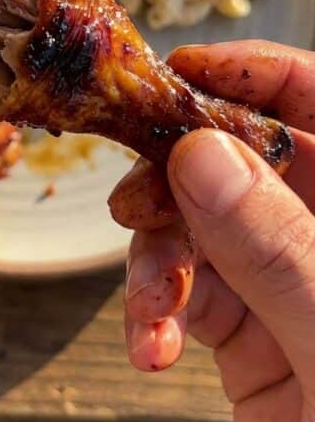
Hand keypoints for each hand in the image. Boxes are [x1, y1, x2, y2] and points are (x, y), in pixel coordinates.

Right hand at [123, 41, 314, 421]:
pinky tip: (153, 349)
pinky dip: (156, 310)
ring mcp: (288, 281)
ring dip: (158, 258)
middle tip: (133, 201)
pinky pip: (187, 290)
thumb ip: (278, 251)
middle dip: (177, 174)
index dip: (254, 74)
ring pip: (200, 222)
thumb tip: (201, 153)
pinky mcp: (251, 333)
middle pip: (241, 157)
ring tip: (150, 312)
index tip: (179, 72)